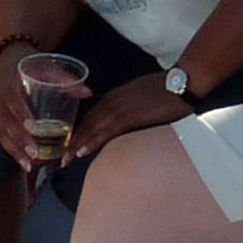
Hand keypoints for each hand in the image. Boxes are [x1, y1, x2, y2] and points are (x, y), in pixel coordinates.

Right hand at [0, 49, 62, 167]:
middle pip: (6, 120)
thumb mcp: (46, 66)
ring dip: (14, 149)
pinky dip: (12, 150)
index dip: (21, 113)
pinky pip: (1, 136)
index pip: (11, 98)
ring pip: (2, 132)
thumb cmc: (31, 64)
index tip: (33, 127)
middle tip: (34, 152)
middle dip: (19, 138)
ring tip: (29, 164)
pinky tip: (23, 163)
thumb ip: (65, 79)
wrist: (9, 59)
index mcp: (7, 80)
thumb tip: (88, 92)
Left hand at [74, 70, 192, 153]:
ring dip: (76, 144)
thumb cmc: (167, 90)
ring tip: (65, 159)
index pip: (91, 117)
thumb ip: (128, 108)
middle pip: (86, 123)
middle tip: (61, 158)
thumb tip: (125, 122)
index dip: (79, 132)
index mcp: (114, 97)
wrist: (181, 83)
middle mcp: (112, 101)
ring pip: (91, 128)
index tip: (70, 145)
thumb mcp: (140, 96)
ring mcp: (119, 108)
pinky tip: (81, 151)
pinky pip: (105, 131)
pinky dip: (91, 141)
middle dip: (72, 141)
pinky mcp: (128, 117)